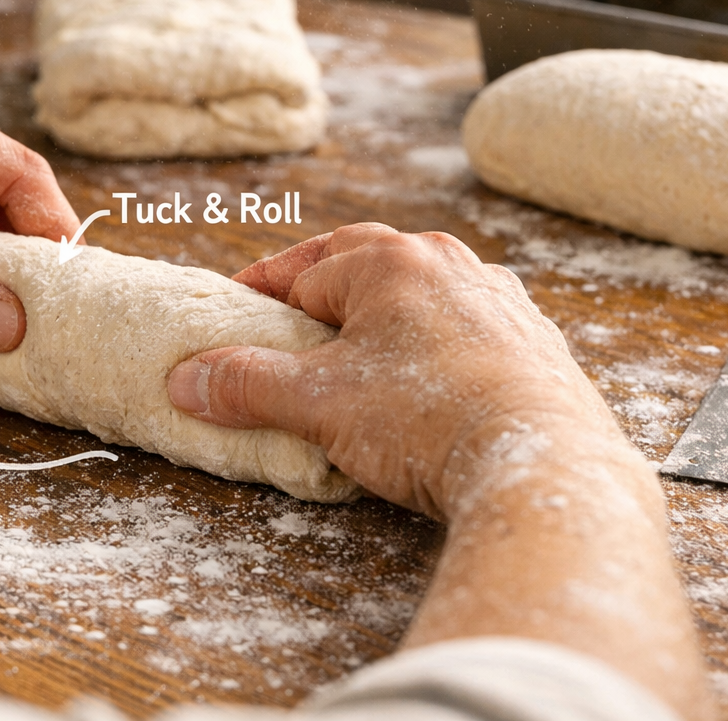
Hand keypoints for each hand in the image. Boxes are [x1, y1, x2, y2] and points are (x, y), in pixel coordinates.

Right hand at [166, 223, 627, 516]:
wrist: (542, 466)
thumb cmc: (425, 420)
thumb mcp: (318, 403)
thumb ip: (247, 384)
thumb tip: (185, 379)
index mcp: (393, 262)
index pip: (307, 268)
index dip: (263, 290)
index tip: (235, 308)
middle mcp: (451, 265)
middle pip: (367, 267)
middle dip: (323, 294)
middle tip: (290, 324)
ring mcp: (500, 301)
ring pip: (422, 297)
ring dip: (384, 319)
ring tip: (357, 355)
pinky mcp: (535, 344)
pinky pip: (468, 332)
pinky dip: (434, 348)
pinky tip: (425, 384)